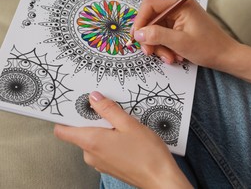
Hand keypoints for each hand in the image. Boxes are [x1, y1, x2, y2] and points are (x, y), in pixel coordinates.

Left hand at [54, 91, 191, 188]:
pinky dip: (111, 140)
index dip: (67, 116)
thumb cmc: (147, 155)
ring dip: (105, 129)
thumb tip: (94, 98)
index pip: (62, 130)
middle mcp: (91, 154)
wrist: (160, 178)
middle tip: (113, 112)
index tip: (77, 105)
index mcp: (91, 142)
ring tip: (125, 126)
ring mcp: (99, 162)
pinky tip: (128, 137)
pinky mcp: (108, 166)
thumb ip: (109, 109)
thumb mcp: (129, 124)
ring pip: (94, 139)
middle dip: (95, 119)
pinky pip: (103, 148)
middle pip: (81, 132)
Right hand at [131, 0, 239, 68]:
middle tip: (150, 52)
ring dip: (159, 45)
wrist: (226, 56)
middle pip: (152, 17)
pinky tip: (175, 56)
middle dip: (150, 37)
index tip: (137, 36)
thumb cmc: (209, 47)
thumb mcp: (180, 42)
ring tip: (170, 58)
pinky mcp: (180, 27)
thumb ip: (157, 35)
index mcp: (181, 4)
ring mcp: (179, 17)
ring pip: (156, 29)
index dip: (140, 19)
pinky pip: (164, 35)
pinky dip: (166, 47)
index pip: (151, 3)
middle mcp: (179, 7)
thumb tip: (139, 33)